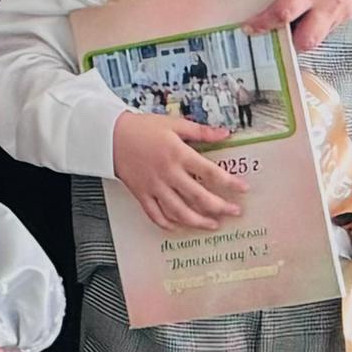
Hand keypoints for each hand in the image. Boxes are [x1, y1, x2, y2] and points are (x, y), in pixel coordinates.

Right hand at [112, 111, 250, 231]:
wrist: (108, 135)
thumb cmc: (141, 128)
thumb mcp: (173, 124)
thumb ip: (200, 131)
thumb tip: (225, 134)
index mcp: (177, 154)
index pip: (210, 172)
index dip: (229, 182)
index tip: (243, 188)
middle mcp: (167, 173)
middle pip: (198, 197)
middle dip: (220, 207)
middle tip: (234, 212)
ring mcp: (153, 186)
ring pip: (179, 211)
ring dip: (198, 221)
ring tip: (213, 225)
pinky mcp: (141, 193)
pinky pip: (155, 214)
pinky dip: (168, 224)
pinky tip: (179, 227)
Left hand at [226, 0, 351, 54]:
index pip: (283, 14)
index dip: (263, 24)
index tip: (249, 27)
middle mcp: (330, 0)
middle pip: (308, 40)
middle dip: (287, 42)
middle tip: (270, 32)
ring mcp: (343, 8)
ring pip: (320, 38)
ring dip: (301, 35)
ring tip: (287, 22)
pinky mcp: (349, 11)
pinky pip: (329, 29)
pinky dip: (314, 26)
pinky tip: (304, 13)